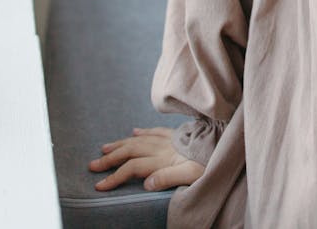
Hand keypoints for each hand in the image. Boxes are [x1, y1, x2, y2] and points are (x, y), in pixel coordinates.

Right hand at [89, 127, 204, 191]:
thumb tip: (146, 183)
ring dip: (121, 143)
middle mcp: (163, 147)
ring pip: (139, 139)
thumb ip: (167, 177)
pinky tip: (134, 131)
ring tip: (105, 148)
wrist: (224, 142)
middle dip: (110, 158)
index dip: (114, 176)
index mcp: (164, 158)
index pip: (132, 168)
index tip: (99, 185)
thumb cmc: (209, 162)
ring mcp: (169, 139)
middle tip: (92, 165)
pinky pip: (155, 130)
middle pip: (130, 151)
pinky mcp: (177, 134)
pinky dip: (142, 131)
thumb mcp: (191, 175)